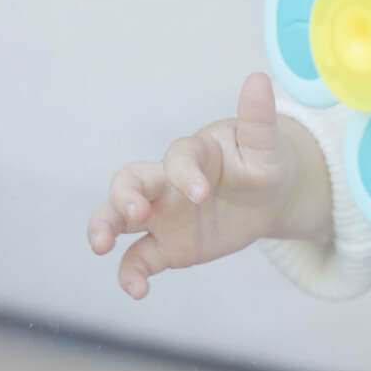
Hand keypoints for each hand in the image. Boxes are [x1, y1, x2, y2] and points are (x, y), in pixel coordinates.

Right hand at [87, 71, 332, 299]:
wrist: (269, 197)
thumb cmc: (263, 162)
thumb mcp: (267, 144)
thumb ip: (258, 117)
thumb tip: (258, 78)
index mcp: (194, 154)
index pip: (178, 157)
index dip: (184, 173)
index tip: (202, 193)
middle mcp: (168, 182)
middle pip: (129, 180)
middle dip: (124, 195)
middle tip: (136, 211)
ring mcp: (163, 215)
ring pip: (118, 217)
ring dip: (105, 226)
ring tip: (101, 245)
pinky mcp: (166, 245)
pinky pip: (138, 259)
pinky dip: (130, 275)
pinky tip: (138, 292)